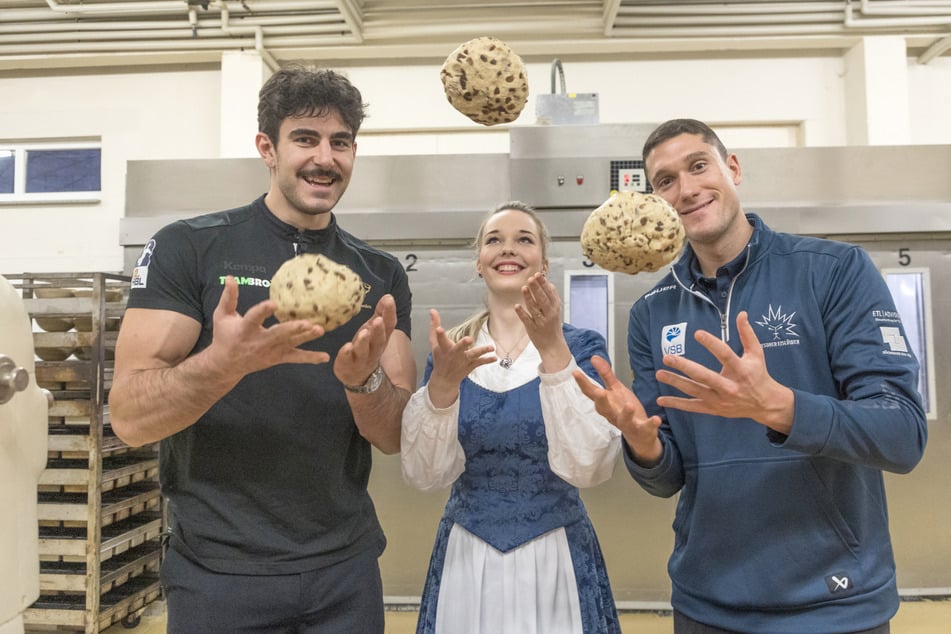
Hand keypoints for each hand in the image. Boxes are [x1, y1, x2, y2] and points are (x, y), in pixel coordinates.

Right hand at [207, 276, 328, 376]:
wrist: (226, 365)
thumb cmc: (224, 336)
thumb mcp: (221, 316)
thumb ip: (228, 297)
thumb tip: (231, 277)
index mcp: (245, 329)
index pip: (254, 318)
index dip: (263, 311)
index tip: (274, 303)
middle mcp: (259, 341)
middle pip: (278, 334)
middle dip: (292, 329)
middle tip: (306, 322)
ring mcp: (271, 351)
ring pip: (291, 344)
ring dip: (306, 337)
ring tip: (320, 330)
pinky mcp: (278, 357)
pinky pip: (296, 358)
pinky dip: (310, 358)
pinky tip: (324, 357)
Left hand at [334, 293, 397, 387]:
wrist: (357, 374)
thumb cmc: (366, 346)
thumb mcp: (373, 329)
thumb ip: (381, 313)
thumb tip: (388, 296)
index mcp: (381, 338)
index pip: (389, 325)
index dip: (390, 313)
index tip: (389, 299)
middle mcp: (373, 349)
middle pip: (379, 340)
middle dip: (379, 330)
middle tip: (378, 320)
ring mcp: (361, 358)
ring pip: (364, 351)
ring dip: (364, 342)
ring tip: (364, 332)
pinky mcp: (347, 364)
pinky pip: (347, 359)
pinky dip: (347, 354)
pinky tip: (347, 347)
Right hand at [426, 309, 494, 407]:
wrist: (444, 379)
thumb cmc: (439, 357)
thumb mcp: (434, 343)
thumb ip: (434, 325)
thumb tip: (432, 310)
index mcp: (443, 348)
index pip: (440, 340)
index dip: (439, 334)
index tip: (439, 328)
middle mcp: (453, 355)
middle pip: (458, 349)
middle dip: (462, 344)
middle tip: (469, 339)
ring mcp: (462, 361)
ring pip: (472, 356)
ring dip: (481, 351)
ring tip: (491, 348)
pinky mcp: (469, 366)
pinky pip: (479, 363)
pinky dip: (487, 360)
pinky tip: (494, 357)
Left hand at [516, 272, 569, 370]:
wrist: (553, 345)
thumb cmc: (553, 325)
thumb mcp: (556, 310)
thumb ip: (551, 297)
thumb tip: (547, 282)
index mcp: (555, 308)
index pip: (550, 293)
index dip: (544, 284)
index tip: (538, 274)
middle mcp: (549, 314)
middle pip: (542, 299)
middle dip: (537, 288)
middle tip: (531, 278)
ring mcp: (540, 322)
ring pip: (534, 308)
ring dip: (529, 298)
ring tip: (524, 288)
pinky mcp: (532, 328)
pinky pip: (526, 320)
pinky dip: (522, 313)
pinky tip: (516, 306)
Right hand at [573, 355, 662, 465]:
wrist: (640, 436)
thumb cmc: (624, 410)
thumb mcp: (615, 390)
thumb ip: (605, 375)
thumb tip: (593, 357)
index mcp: (607, 403)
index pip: (591, 393)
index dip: (583, 383)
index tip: (575, 372)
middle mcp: (614, 414)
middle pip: (604, 409)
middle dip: (601, 400)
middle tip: (598, 392)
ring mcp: (628, 424)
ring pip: (624, 420)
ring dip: (626, 413)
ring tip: (629, 406)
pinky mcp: (642, 429)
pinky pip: (646, 427)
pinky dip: (651, 423)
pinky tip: (656, 418)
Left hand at [655, 311, 794, 433]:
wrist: (764, 404)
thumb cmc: (758, 374)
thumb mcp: (756, 353)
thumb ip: (747, 334)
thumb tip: (741, 313)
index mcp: (741, 370)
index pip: (725, 354)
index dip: (711, 344)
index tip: (697, 333)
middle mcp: (729, 386)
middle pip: (704, 376)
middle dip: (685, 367)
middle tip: (667, 357)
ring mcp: (720, 399)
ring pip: (694, 391)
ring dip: (675, 382)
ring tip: (659, 373)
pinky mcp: (713, 409)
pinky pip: (692, 407)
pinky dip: (676, 404)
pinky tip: (661, 399)